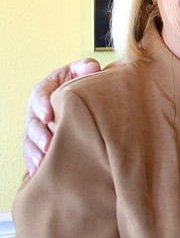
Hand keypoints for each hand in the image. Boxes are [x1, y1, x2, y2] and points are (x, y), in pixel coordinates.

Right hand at [23, 59, 101, 174]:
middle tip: (48, 144)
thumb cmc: (78, 84)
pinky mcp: (39, 142)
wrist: (81, 98)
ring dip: (36, 151)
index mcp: (46, 89)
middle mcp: (37, 110)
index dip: (42, 105)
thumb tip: (92, 67)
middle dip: (38, 134)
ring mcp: (37, 127)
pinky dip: (35, 162)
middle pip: (33, 122)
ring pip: (30, 141)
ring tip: (44, 161)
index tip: (48, 115)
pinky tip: (40, 170)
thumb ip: (84, 67)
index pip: (40, 95)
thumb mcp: (80, 71)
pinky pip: (33, 153)